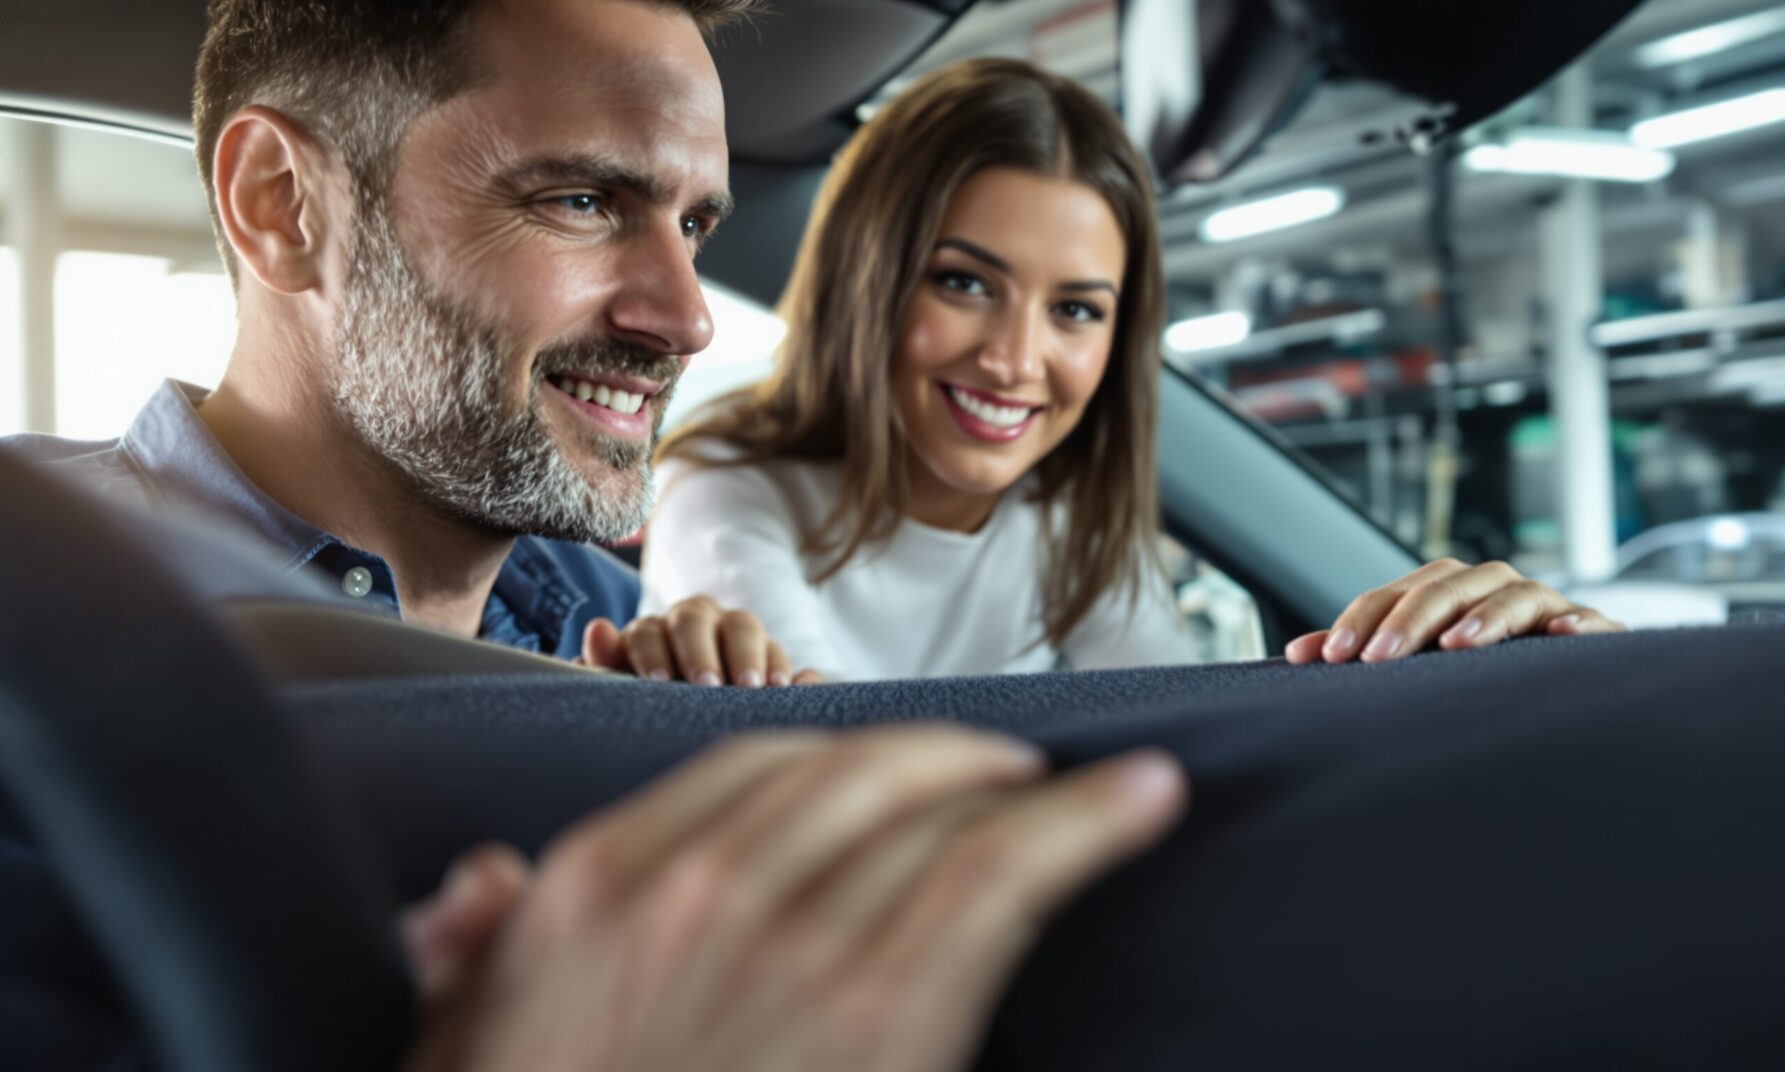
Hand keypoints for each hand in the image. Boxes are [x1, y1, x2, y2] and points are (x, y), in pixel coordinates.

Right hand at [401, 725, 1185, 1071]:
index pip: (747, 768)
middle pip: (851, 776)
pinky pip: (998, 878)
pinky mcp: (882, 1016)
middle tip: (1002, 768)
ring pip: (935, 812)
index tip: (890, 765)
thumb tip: (475, 884)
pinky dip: (1087, 825)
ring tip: (1093, 784)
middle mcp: (695, 891)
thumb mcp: (459, 1050)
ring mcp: (792, 948)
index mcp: (595, 890)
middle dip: (941, 759)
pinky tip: (1144, 799)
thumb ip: (469, 957)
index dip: (840, 758)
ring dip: (1025, 783)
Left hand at [577, 596, 822, 686]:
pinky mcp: (774, 659)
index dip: (653, 653)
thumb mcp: (621, 683)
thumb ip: (604, 661)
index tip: (657, 682)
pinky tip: (795, 690)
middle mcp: (699, 621)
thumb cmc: (647, 698)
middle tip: (708, 685)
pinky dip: (795, 672)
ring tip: (754, 688)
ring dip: (751, 655)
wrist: (687, 713)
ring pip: (746, 627)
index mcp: (656, 626)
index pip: (650, 629)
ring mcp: (739, 636)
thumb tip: (597, 628)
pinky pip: (787, 658)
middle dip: (703, 652)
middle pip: (699, 620)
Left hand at [1284, 557, 1625, 664]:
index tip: (1333, 658)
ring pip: (1514, 594)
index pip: (1398, 593)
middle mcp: (1492, 588)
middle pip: (1449, 587)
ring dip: (1486, 616)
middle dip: (1411, 620)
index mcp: (1448, 590)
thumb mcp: (1416, 661)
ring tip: (1457, 644)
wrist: (1560, 690)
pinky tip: (1563, 635)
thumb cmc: (1473, 672)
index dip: (1364, 619)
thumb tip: (1296, 653)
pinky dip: (1580, 623)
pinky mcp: (1594, 632)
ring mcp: (1545, 607)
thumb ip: (1362, 652)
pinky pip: (1592, 621)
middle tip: (1378, 660)